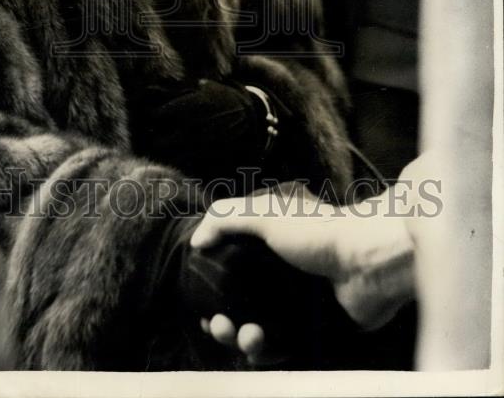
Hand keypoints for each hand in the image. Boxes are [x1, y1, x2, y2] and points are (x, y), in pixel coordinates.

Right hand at [191, 180, 415, 354]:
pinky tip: (261, 348)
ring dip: (243, 339)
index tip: (201, 304)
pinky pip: (283, 348)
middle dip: (222, 321)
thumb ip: (226, 218)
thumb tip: (197, 242)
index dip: (210, 290)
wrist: (367, 262)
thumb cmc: (317, 231)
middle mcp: (277, 278)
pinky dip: (268, 352)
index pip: (228, 273)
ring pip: (257, 331)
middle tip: (218, 326)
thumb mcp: (266, 211)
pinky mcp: (313, 330)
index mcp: (265, 249)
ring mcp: (295, 306)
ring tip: (248, 336)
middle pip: (238, 308)